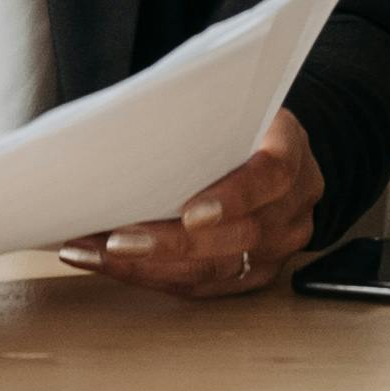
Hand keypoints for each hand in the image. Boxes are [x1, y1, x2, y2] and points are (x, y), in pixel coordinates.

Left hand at [62, 103, 321, 298]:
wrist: (272, 151)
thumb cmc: (239, 122)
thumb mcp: (232, 104)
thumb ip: (201, 117)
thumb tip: (130, 127)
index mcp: (293, 154)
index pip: (272, 177)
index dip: (233, 198)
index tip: (190, 213)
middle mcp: (293, 210)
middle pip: (238, 237)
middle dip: (170, 244)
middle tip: (115, 240)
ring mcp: (277, 250)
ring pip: (214, 270)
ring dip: (149, 267)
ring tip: (96, 254)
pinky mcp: (253, 276)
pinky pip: (202, 286)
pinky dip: (153, 277)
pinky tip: (113, 264)